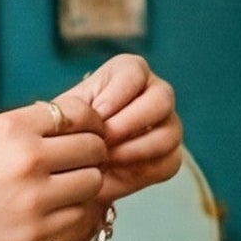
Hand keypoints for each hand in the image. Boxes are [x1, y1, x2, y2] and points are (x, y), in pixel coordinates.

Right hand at [0, 93, 110, 240]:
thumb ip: (27, 128)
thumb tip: (74, 121)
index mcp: (12, 126)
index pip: (78, 113)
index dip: (89, 122)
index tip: (86, 132)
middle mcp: (28, 158)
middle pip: (94, 147)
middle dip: (93, 152)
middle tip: (81, 161)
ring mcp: (36, 197)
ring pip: (93, 181)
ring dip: (86, 182)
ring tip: (68, 185)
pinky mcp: (38, 231)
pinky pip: (81, 213)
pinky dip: (74, 209)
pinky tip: (55, 207)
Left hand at [57, 53, 184, 208]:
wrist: (73, 165)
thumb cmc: (70, 132)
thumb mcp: (68, 115)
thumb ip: (81, 110)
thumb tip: (95, 117)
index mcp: (130, 73)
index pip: (135, 72)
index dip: (115, 95)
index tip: (96, 114)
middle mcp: (155, 94)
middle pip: (162, 99)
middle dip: (129, 122)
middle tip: (103, 138)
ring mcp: (168, 125)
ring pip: (170, 133)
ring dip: (136, 148)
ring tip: (107, 157)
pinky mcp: (172, 155)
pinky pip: (169, 161)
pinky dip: (143, 168)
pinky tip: (119, 169)